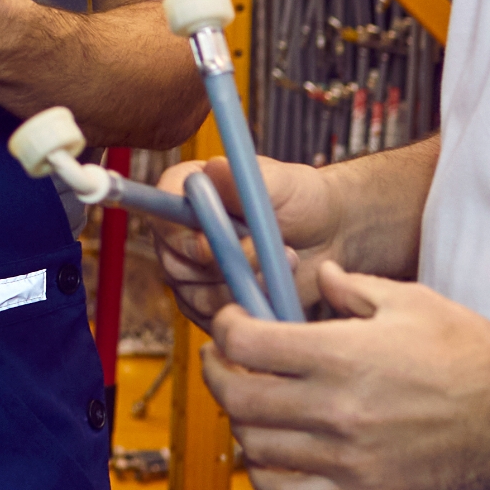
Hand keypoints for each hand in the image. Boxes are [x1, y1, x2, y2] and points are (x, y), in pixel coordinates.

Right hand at [153, 155, 339, 328]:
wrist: (328, 234)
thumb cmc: (302, 199)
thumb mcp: (281, 183)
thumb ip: (245, 182)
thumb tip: (213, 170)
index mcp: (186, 194)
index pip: (161, 217)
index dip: (183, 235)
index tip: (214, 242)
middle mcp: (182, 234)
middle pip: (176, 264)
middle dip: (227, 264)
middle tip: (270, 251)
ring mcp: (194, 273)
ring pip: (200, 296)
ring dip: (246, 284)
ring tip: (285, 261)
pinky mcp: (212, 305)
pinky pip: (217, 319)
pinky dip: (250, 307)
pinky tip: (276, 287)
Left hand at [203, 264, 489, 489]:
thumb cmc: (470, 351)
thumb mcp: (410, 301)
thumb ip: (352, 288)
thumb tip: (318, 275)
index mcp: (341, 355)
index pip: (246, 344)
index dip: (226, 327)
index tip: (233, 321)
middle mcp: (334, 408)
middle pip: (237, 397)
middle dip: (217, 373)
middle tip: (223, 360)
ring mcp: (345, 456)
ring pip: (255, 446)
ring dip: (241, 421)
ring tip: (252, 402)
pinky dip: (266, 476)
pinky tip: (273, 455)